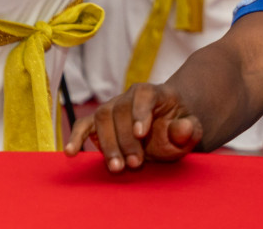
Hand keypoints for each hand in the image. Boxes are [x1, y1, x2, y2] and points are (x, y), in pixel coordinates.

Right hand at [65, 82, 202, 171]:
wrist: (166, 129)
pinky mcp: (99, 122)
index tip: (141, 133)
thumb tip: (182, 128)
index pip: (144, 94)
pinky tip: (71, 153)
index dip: (140, 111)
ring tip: (117, 168)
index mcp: (156, 93)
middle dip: (126, 140)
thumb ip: (189, 129)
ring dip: (108, 145)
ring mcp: (113, 107)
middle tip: (136, 163)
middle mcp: (131, 96)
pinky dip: (76, 137)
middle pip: (121, 110)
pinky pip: (84, 125)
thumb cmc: (178, 129)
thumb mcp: (191, 130)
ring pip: (102, 118)